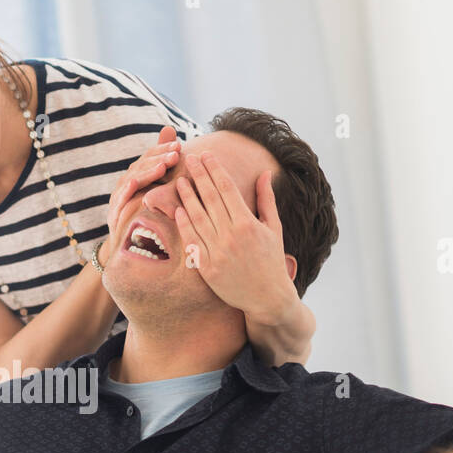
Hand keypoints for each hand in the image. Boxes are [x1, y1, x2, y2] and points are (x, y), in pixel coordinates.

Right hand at [101, 125, 181, 263]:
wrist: (132, 251)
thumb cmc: (154, 222)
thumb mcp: (168, 197)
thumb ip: (175, 179)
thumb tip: (191, 156)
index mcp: (140, 176)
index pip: (150, 156)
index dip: (163, 149)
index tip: (179, 147)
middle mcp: (128, 183)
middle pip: (141, 165)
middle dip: (158, 158)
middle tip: (174, 155)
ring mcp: (119, 197)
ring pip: (131, 178)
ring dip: (145, 172)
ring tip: (160, 167)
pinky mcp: (113, 213)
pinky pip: (119, 199)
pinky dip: (125, 190)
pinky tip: (133, 183)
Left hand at [148, 150, 296, 324]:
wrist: (267, 298)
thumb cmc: (272, 261)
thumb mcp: (274, 228)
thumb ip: (266, 200)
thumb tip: (264, 173)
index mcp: (248, 224)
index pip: (226, 189)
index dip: (215, 169)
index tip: (206, 154)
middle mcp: (231, 236)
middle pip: (209, 198)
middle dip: (198, 175)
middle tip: (188, 158)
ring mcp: (217, 252)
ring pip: (197, 218)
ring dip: (187, 197)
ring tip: (179, 180)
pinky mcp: (207, 268)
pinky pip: (192, 241)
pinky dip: (184, 224)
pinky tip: (178, 210)